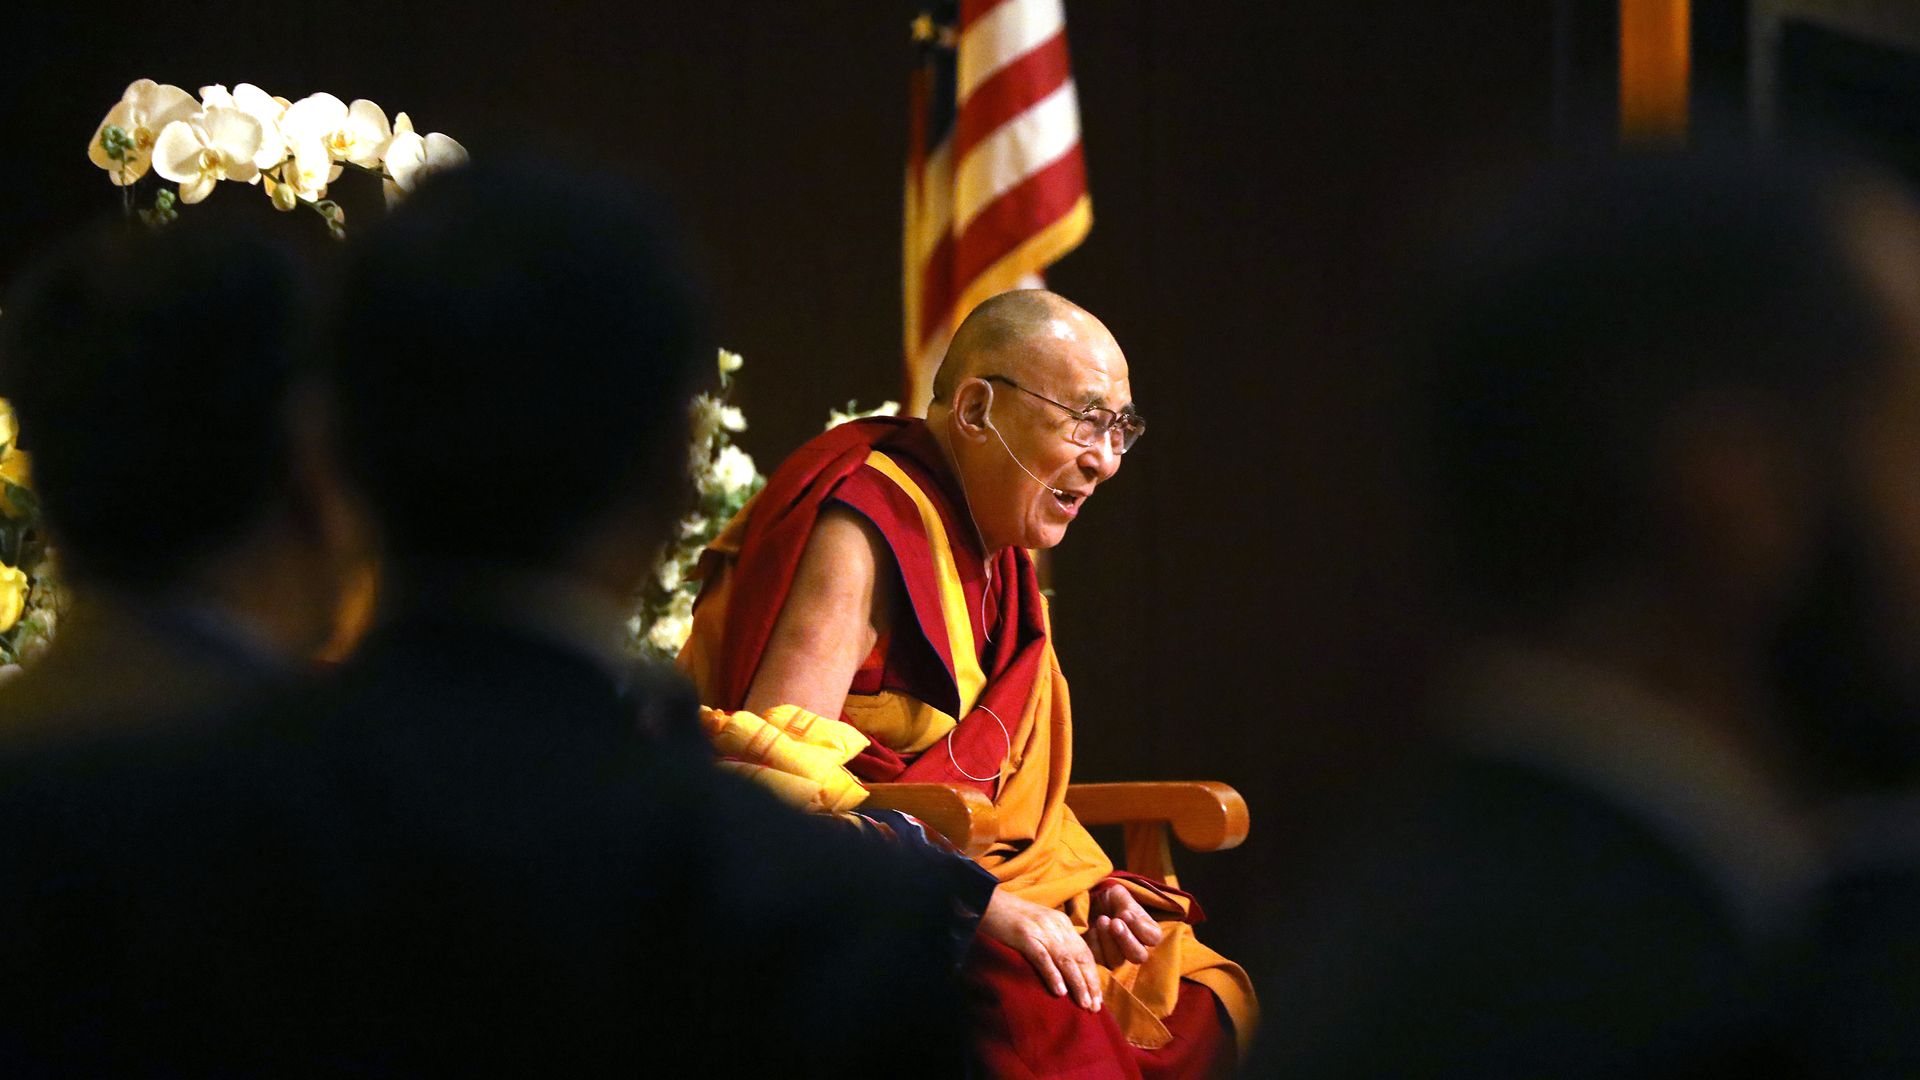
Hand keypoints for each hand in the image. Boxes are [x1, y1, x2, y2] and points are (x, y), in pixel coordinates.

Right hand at [979, 888, 1102, 1011]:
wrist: (985, 901)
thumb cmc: (1010, 919)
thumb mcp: (1038, 927)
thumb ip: (1053, 942)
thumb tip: (1065, 970)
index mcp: (1061, 923)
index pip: (1084, 952)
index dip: (1092, 976)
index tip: (1097, 998)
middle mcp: (1056, 925)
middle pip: (1080, 957)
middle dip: (1090, 983)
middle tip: (1095, 1007)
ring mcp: (1041, 929)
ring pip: (1066, 959)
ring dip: (1077, 983)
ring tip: (1084, 1003)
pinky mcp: (1024, 935)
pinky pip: (1043, 957)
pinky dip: (1053, 974)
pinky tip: (1060, 991)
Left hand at [1085, 880, 1164, 968]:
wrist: (1088, 905)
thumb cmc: (1109, 900)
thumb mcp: (1120, 895)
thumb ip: (1127, 904)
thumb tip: (1125, 916)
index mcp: (1147, 932)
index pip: (1153, 938)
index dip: (1140, 928)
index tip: (1126, 913)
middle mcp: (1135, 949)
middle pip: (1139, 956)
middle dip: (1126, 939)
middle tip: (1115, 922)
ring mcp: (1117, 957)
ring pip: (1117, 961)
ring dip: (1108, 941)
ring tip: (1102, 920)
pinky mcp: (1100, 962)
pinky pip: (1099, 961)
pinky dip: (1095, 945)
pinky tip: (1092, 930)